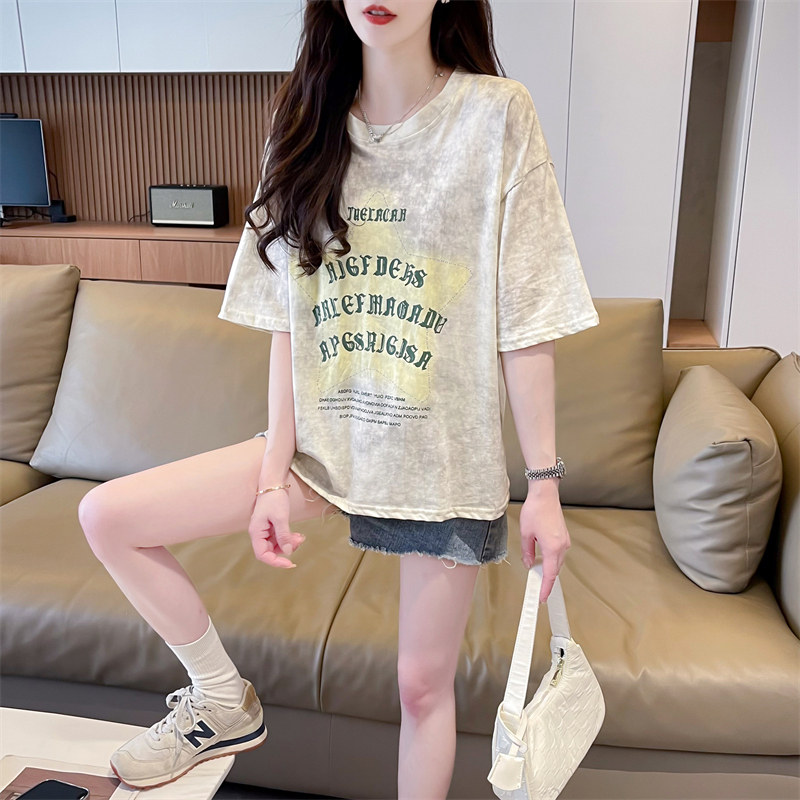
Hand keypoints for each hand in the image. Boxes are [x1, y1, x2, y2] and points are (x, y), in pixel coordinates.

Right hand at [248, 489, 304, 568]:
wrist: (274, 484)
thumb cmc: (274, 499)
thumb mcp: (280, 517)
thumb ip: (283, 535)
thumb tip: (288, 552)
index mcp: (256, 532)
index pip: (262, 555)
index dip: (275, 562)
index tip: (290, 563)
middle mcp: (259, 533)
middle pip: (271, 551)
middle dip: (286, 550)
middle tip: (299, 542)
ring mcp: (265, 531)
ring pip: (277, 545)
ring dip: (289, 544)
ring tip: (300, 537)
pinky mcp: (272, 527)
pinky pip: (280, 538)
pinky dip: (289, 538)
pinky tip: (298, 535)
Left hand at [519, 486, 570, 602]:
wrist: (545, 494)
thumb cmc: (535, 510)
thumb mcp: (525, 534)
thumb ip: (527, 552)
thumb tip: (529, 563)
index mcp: (553, 548)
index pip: (550, 574)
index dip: (546, 588)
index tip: (542, 597)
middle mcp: (562, 546)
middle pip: (555, 570)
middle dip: (547, 581)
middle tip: (537, 589)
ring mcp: (565, 541)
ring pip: (558, 562)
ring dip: (549, 569)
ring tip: (537, 575)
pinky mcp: (564, 536)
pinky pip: (558, 553)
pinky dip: (552, 560)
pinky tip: (543, 560)